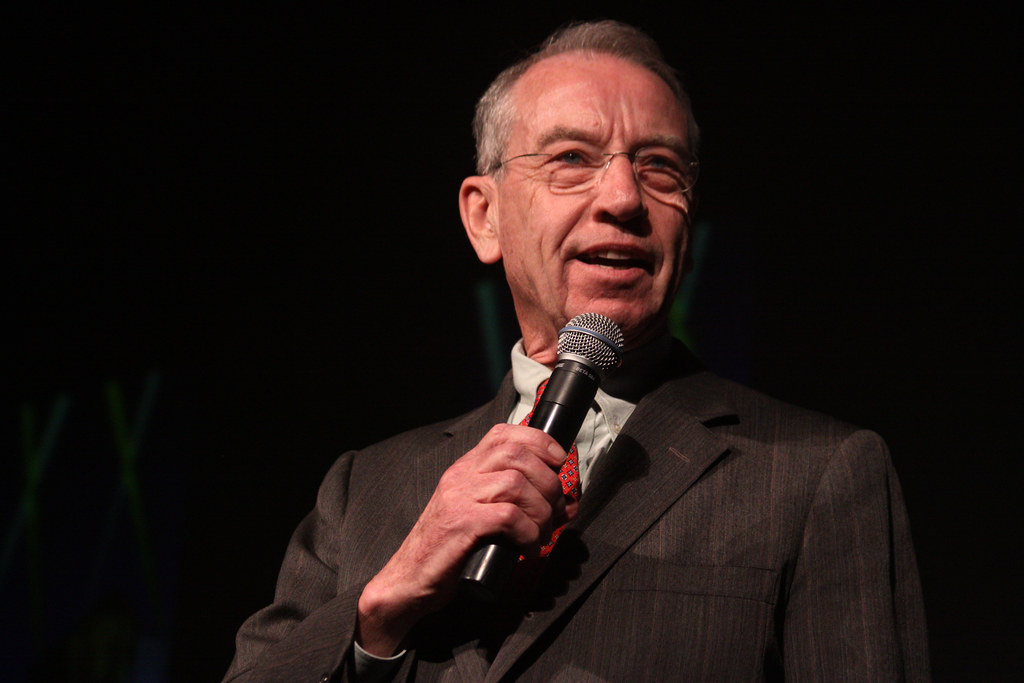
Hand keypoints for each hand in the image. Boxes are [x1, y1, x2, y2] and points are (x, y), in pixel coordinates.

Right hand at [355, 423, 575, 655]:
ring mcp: (459, 498)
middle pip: (517, 454)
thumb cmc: (449, 550)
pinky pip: (508, 516)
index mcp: (466, 468)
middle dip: (548, 481)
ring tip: (542, 534)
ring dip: (541, 511)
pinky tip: (528, 548)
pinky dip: (529, 533)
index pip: (504, 433)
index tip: (558, 462)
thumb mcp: (482, 516)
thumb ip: (517, 503)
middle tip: (554, 511)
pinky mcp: (461, 524)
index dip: (539, 442)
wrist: (409, 579)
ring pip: (516, 483)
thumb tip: (565, 503)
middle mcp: (461, 476)